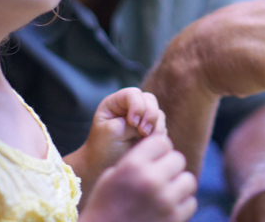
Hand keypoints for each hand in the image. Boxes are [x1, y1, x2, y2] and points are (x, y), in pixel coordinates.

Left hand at [69, 88, 164, 202]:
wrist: (102, 170)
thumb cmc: (102, 150)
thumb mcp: (113, 131)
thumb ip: (133, 123)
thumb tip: (153, 124)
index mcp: (116, 103)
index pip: (133, 94)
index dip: (137, 106)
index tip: (132, 123)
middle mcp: (130, 108)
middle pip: (150, 101)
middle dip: (150, 116)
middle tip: (143, 133)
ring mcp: (141, 120)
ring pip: (159, 115)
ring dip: (155, 128)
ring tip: (143, 141)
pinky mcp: (149, 132)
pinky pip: (162, 129)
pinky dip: (158, 136)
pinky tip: (146, 146)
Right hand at [80, 135, 196, 221]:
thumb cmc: (104, 206)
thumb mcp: (111, 176)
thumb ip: (136, 160)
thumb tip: (161, 151)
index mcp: (133, 165)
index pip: (162, 142)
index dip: (159, 150)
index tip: (155, 160)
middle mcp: (151, 179)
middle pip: (178, 159)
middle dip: (170, 167)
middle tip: (160, 178)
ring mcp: (165, 200)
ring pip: (188, 180)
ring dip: (179, 185)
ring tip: (165, 193)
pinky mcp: (174, 219)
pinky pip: (191, 202)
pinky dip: (182, 205)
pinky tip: (167, 209)